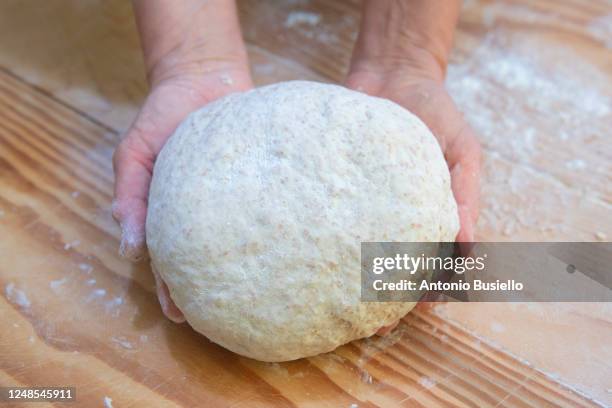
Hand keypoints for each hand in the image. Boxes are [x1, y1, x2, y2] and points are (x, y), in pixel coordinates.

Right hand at [113, 67, 252, 321]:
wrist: (205, 77)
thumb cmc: (164, 116)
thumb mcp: (135, 152)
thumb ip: (130, 194)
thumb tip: (128, 246)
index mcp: (173, 213)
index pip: (170, 258)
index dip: (172, 288)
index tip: (180, 315)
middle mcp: (207, 212)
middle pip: (208, 258)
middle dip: (211, 290)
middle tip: (221, 321)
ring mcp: (237, 199)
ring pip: (239, 240)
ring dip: (243, 269)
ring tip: (253, 299)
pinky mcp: (262, 181)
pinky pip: (266, 208)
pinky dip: (271, 229)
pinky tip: (284, 248)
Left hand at [346, 71, 480, 333]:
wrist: (392, 73)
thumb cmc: (435, 112)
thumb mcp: (462, 151)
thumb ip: (465, 194)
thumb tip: (468, 246)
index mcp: (431, 212)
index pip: (435, 260)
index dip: (430, 287)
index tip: (420, 308)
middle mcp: (395, 214)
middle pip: (392, 265)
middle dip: (385, 297)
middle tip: (371, 325)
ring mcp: (364, 205)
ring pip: (359, 252)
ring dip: (354, 283)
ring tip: (341, 310)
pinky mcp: (338, 192)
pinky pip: (333, 222)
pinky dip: (329, 246)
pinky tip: (317, 267)